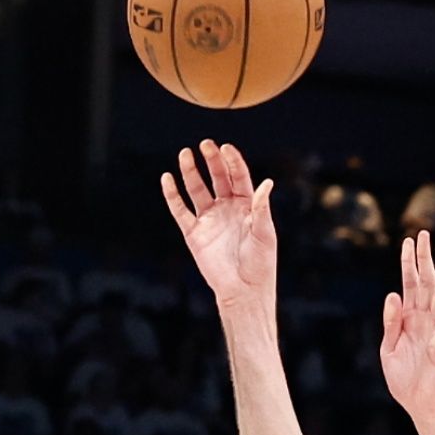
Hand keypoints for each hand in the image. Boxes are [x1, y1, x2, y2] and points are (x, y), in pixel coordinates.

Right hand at [160, 140, 276, 304]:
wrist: (243, 290)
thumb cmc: (260, 263)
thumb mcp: (265, 233)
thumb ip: (262, 208)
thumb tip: (267, 183)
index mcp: (246, 205)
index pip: (238, 177)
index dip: (232, 161)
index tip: (225, 147)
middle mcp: (227, 208)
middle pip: (217, 178)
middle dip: (211, 160)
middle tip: (205, 144)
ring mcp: (209, 219)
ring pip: (197, 189)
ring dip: (190, 171)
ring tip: (184, 154)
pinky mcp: (193, 233)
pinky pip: (180, 210)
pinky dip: (173, 195)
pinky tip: (167, 178)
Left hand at [380, 231, 434, 422]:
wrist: (418, 405)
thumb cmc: (404, 379)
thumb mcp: (388, 349)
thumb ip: (390, 323)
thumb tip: (392, 295)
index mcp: (410, 320)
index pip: (409, 285)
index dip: (408, 264)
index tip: (408, 241)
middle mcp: (425, 321)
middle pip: (426, 284)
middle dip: (424, 259)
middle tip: (424, 233)